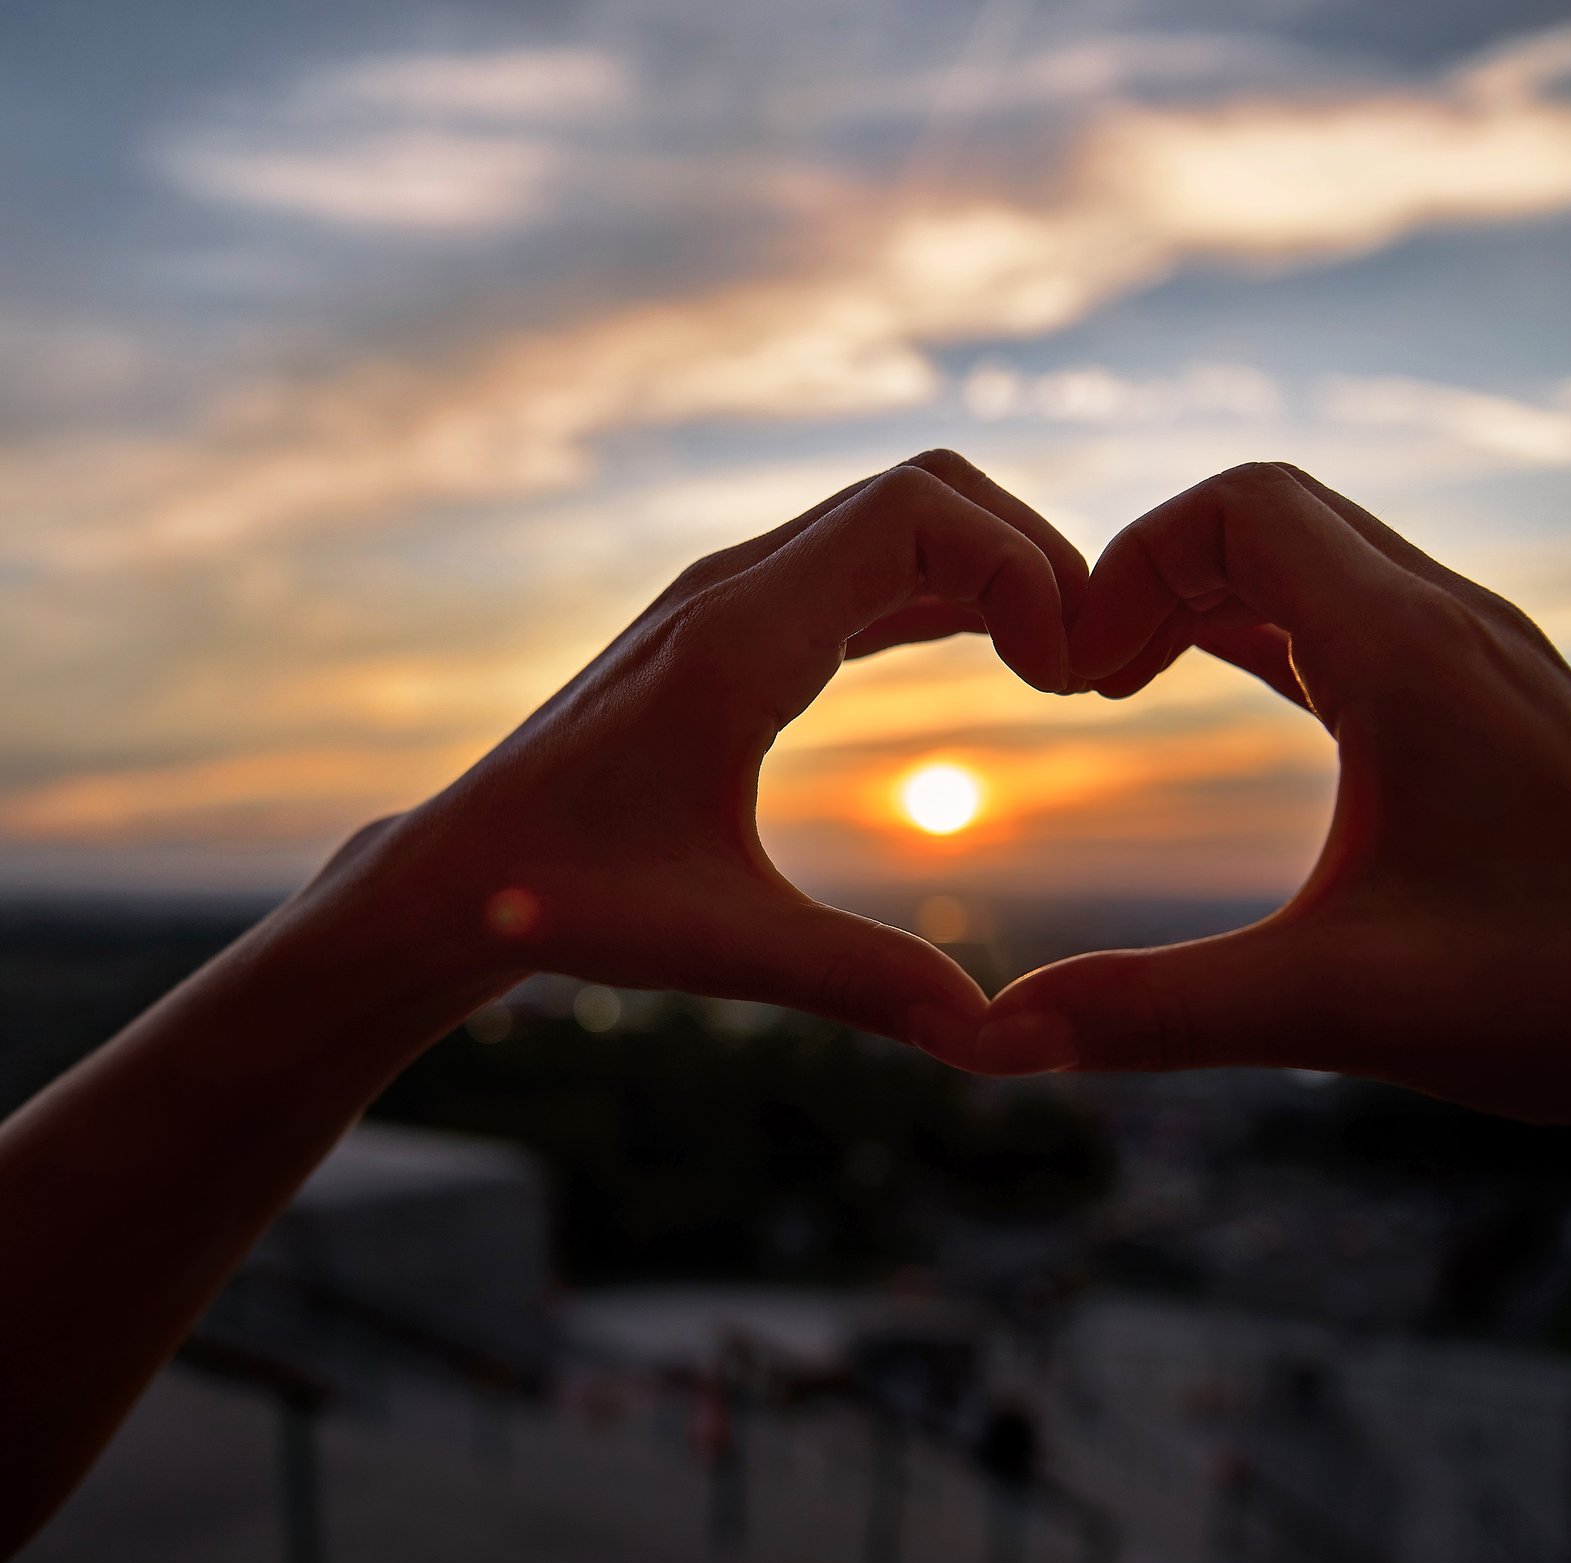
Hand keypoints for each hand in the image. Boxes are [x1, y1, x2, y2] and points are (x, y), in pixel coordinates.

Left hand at [343, 451, 1086, 1068]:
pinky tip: (996, 656)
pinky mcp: (732, 627)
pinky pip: (864, 569)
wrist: (461, 870)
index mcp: (736, 640)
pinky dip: (944, 592)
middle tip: (1087, 670)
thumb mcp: (720, 946)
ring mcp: (731, 598)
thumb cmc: (566, 902)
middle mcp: (734, 589)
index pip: (913, 511)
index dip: (1020, 564)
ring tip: (1062, 668)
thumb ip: (861, 983)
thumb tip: (997, 1040)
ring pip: (895, 520)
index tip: (1065, 677)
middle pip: (923, 493)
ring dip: (990, 570)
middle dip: (1027, 557)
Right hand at [979, 463, 1570, 1122]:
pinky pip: (1341, 616)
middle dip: (1151, 573)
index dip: (1128, 566)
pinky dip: (1254, 630)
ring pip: (1307, 556)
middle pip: (1265, 513)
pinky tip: (1210, 698)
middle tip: (1085, 682)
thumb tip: (1000, 1040)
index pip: (1238, 507)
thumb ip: (1163, 1012)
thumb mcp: (1350, 1005)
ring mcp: (1468, 657)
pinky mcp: (1477, 701)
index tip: (1074, 678)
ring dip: (1200, 598)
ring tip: (1120, 687)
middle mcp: (1443, 625)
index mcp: (1407, 654)